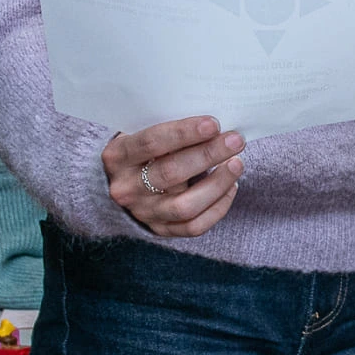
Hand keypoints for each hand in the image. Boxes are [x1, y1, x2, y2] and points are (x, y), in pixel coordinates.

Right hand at [102, 117, 244, 238]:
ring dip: (218, 184)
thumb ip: (168, 130)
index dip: (184, 133)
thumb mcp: (139, 133)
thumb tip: (213, 126)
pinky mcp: (160, 230)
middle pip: (171, 174)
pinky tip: (231, 187)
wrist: (119, 184)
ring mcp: (143, 213)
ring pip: (185, 206)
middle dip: (208, 155)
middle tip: (236, 141)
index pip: (152, 143)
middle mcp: (126, 188)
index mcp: (117, 157)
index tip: (213, 124)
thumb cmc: (140, 151)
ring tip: (237, 164)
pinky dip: (218, 207)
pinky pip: (194, 226)